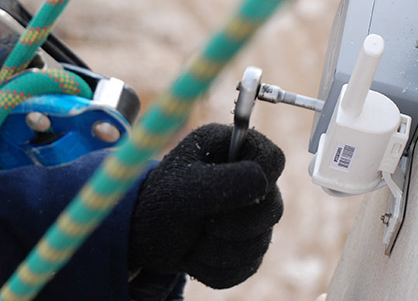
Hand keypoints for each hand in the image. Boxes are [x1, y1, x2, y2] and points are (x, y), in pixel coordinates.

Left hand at [129, 123, 284, 288]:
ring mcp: (249, 213)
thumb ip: (224, 182)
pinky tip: (195, 255)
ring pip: (261, 242)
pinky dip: (217, 267)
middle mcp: (245, 179)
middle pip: (273, 207)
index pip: (272, 157)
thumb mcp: (184, 189)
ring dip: (219, 249)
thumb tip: (261, 181)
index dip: (264, 176)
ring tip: (191, 238)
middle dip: (233, 224)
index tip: (241, 191)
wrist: (144, 238)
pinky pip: (249, 265)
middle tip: (202, 221)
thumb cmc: (159, 202)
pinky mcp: (245, 245)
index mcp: (228, 149)